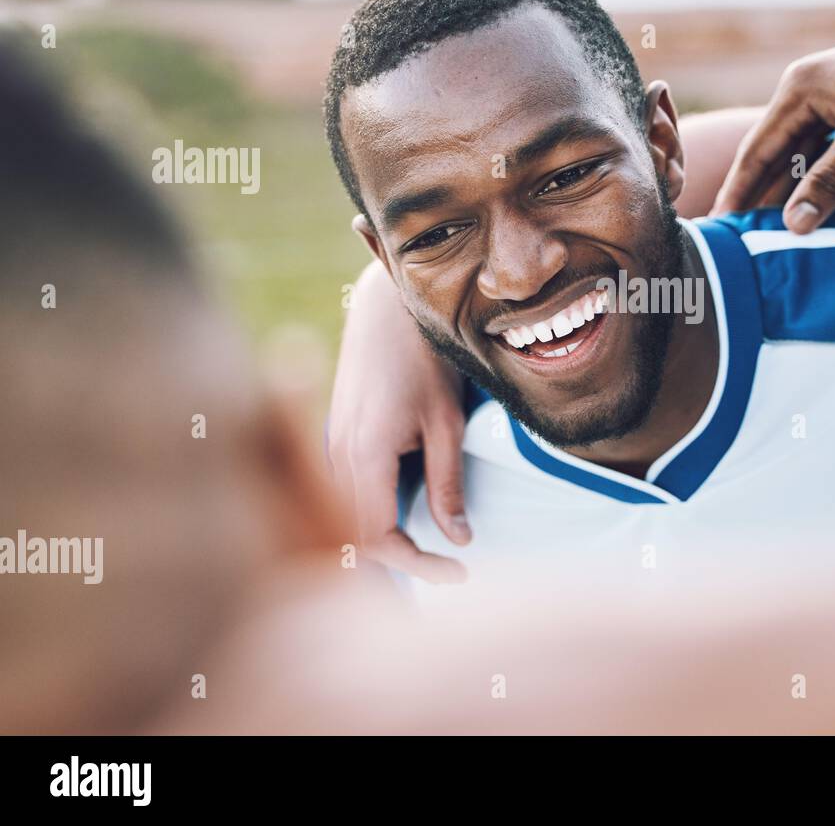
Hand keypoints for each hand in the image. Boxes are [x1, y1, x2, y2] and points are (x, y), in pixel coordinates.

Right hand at [328, 258, 469, 582]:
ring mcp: (330, 444)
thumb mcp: (446, 423)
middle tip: (449, 571)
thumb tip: (460, 539)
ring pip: (347, 516)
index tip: (459, 573)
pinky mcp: (336, 434)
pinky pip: (347, 492)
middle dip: (401, 561)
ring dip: (387, 539)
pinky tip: (411, 513)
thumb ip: (448, 484)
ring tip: (433, 550)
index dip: (417, 565)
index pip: (378, 538)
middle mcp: (336, 456)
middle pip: (356, 536)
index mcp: (364, 456)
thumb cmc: (423, 355)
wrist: (387, 304)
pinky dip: (375, 514)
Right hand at [710, 26, 834, 231]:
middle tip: (735, 233)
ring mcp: (827, 99)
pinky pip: (819, 151)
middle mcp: (804, 91)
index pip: (756, 149)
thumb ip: (829, 181)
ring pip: (796, 154)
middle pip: (771, 153)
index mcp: (797, 89)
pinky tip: (805, 204)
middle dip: (755, 192)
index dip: (738, 189)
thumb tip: (794, 225)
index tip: (720, 222)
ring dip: (784, 189)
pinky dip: (811, 178)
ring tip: (765, 227)